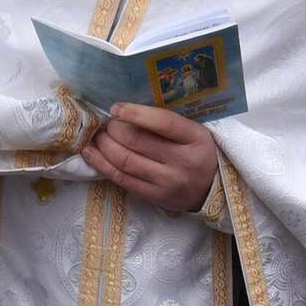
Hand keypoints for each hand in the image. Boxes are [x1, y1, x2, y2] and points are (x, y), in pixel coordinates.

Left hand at [82, 102, 218, 212]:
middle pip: (137, 141)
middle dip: (113, 129)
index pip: (163, 122)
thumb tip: (126, 111)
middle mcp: (182, 162)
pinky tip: (91, 153)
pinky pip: (122, 180)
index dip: (135, 113)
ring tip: (97, 136)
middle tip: (105, 123)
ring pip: (125, 161)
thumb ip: (167, 123)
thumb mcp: (194, 132)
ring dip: (104, 145)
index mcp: (196, 139)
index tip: (116, 108)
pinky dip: (102, 164)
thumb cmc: (198, 152)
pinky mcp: (154, 197)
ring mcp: (168, 182)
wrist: (214, 189)